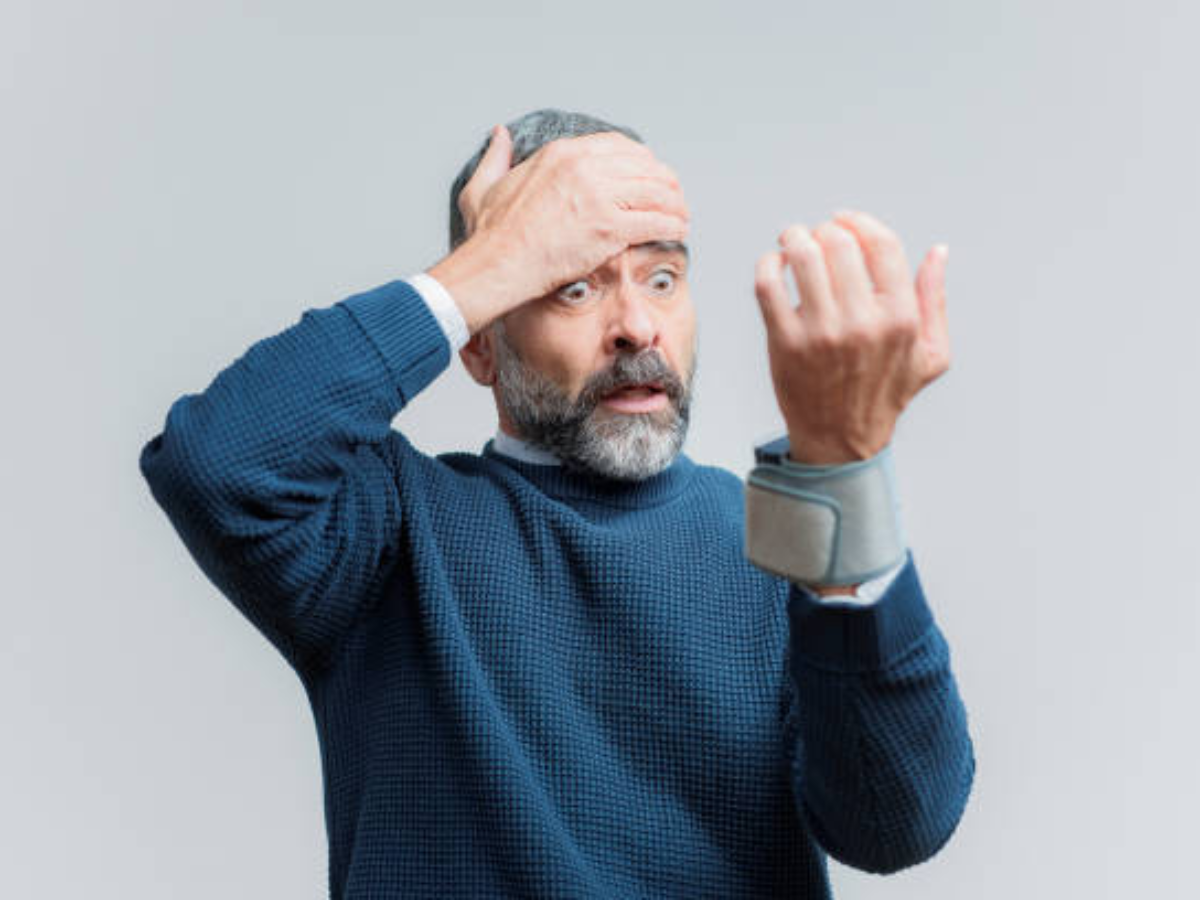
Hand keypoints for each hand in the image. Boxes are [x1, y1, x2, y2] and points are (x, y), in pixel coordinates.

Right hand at [432, 124, 690, 331]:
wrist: (497, 263)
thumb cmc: (491, 234)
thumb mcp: (485, 184)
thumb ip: (496, 157)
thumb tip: (499, 135)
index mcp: (562, 153)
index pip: (618, 145)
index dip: (641, 160)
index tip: (649, 173)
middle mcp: (584, 167)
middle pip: (644, 166)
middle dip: (664, 181)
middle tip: (674, 196)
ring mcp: (598, 196)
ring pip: (656, 191)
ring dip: (675, 204)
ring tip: (681, 215)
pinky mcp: (609, 228)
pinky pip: (655, 221)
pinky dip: (672, 225)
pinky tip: (678, 231)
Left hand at [753, 210, 950, 464]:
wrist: (840, 440)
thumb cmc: (885, 393)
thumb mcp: (931, 353)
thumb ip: (935, 300)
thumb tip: (938, 251)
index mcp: (900, 317)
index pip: (881, 244)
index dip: (858, 221)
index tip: (842, 219)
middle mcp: (863, 322)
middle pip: (838, 243)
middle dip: (823, 229)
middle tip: (814, 235)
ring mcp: (821, 333)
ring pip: (801, 256)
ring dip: (793, 238)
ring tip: (791, 242)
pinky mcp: (786, 343)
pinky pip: (768, 285)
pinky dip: (767, 264)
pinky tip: (774, 266)